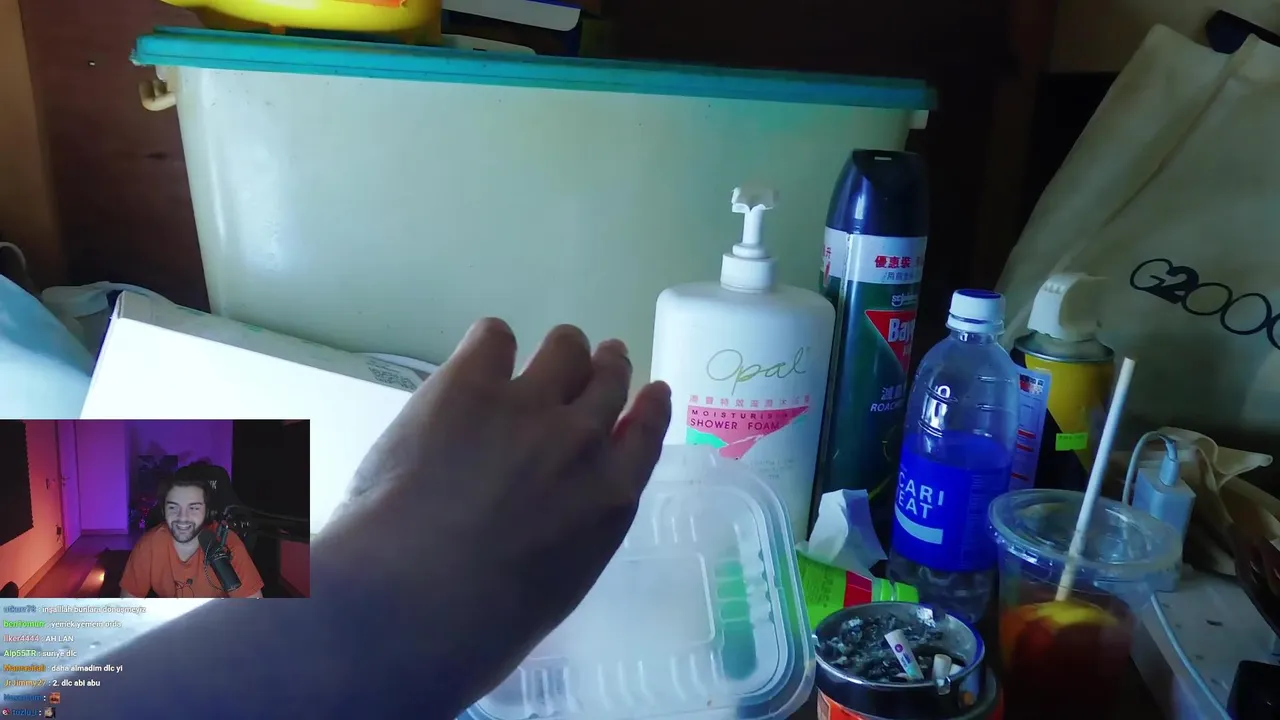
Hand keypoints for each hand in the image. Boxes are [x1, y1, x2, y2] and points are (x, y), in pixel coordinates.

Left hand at [314, 318, 671, 711]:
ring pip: (565, 347)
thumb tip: (544, 518)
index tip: (648, 393)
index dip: (648, 405)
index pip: (647, 431)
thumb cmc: (480, 627)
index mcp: (611, 500)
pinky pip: (495, 335)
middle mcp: (583, 441)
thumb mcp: (556, 585)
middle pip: (609, 378)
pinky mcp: (469, 383)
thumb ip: (570, 534)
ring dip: (559, 352)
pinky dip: (491, 347)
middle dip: (604, 368)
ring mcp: (528, 405)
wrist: (411, 601)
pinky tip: (476, 365)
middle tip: (592, 363)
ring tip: (538, 358)